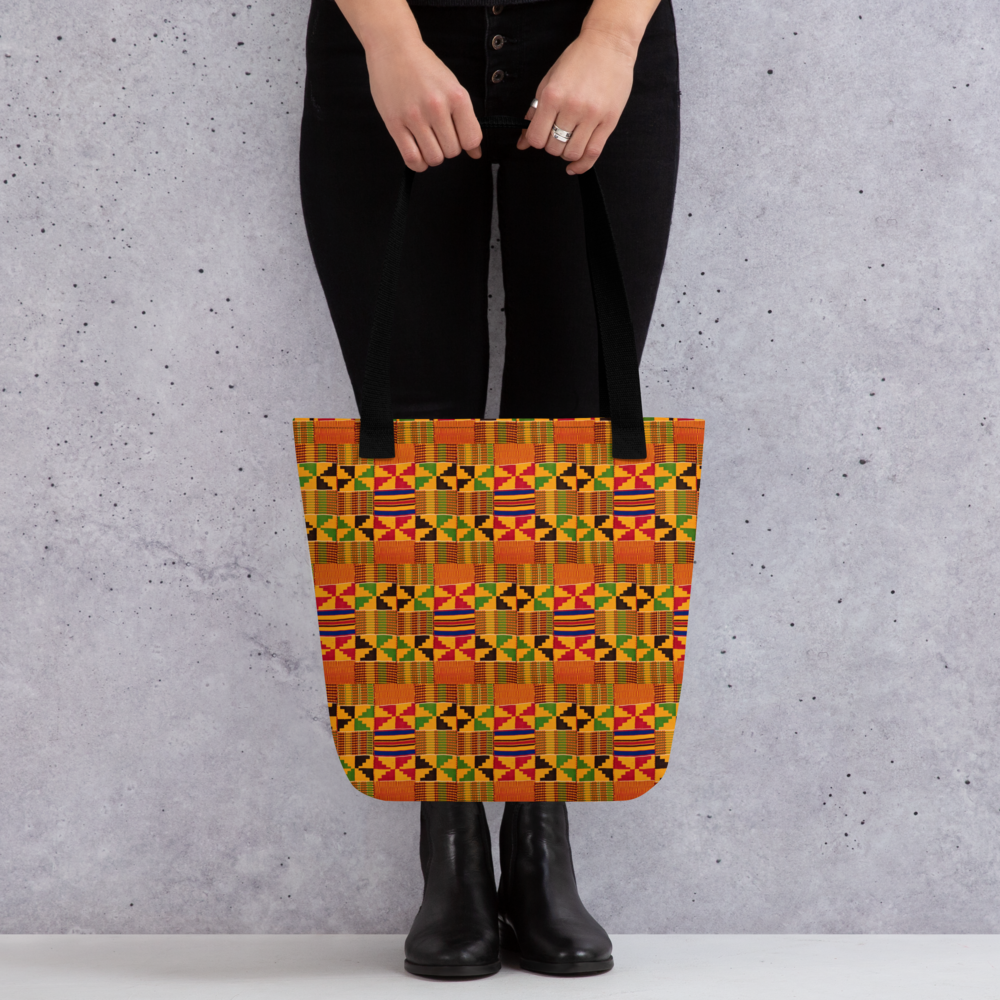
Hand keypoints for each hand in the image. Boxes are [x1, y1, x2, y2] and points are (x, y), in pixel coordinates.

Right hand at [366, 36, 481, 171]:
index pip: (471, 140)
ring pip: (434, 158)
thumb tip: (476, 153)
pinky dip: (418, 163)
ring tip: (427, 140)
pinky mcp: (394, 123)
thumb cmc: (425, 69)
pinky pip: (412, 158)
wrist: (394, 48)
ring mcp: (414, 116)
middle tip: (438, 133)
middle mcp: (437, 106)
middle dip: (447, 147)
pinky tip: (417, 152)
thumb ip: (466, 120)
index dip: (465, 143)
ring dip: (432, 155)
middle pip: (452, 151)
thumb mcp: (452, 88)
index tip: (456, 134)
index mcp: (457, 96)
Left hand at [518, 28, 636, 174]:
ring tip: (569, 141)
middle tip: (557, 134)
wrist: (609, 44)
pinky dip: (581, 165)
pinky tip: (575, 165)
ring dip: (566, 153)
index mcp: (553, 95)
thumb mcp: (549, 81)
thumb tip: (522, 142)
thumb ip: (535, 112)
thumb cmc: (578, 60)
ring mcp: (592, 115)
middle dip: (552, 146)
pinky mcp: (609, 121)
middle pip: (554, 148)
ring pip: (572, 153)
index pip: (536, 137)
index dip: (536, 140)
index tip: (541, 134)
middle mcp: (572, 107)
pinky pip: (593, 153)